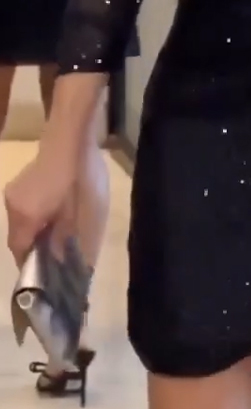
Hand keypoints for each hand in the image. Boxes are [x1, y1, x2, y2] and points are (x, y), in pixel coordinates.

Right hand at [4, 150, 76, 265]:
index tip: (47, 270)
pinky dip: (34, 216)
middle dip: (34, 247)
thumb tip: (59, 262)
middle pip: (17, 236)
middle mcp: (13, 205)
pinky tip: (53, 212)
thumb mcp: (80, 214)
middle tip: (56, 253)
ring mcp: (13, 191)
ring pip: (20, 222)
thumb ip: (66, 240)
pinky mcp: (20, 182)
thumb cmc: (79, 178)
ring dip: (34, 230)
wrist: (72, 139)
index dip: (32, 263)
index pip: (19, 250)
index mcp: (24, 216)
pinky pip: (23, 208)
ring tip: (58, 232)